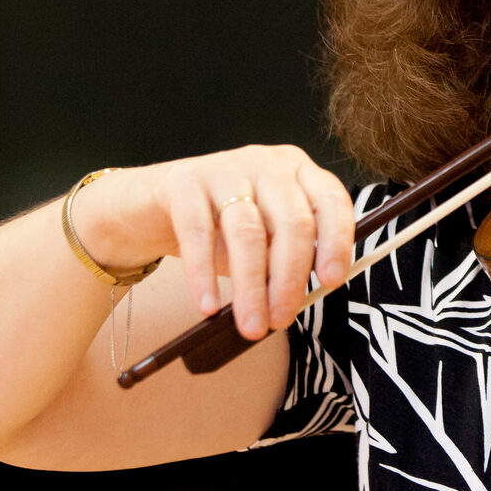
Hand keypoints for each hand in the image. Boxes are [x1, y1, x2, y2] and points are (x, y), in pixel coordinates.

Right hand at [71, 145, 353, 339]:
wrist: (154, 204)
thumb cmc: (221, 226)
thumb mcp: (264, 240)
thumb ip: (284, 261)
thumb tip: (294, 301)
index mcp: (299, 173)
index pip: (331, 202)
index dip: (336, 242)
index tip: (332, 281)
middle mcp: (268, 164)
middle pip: (292, 221)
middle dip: (290, 278)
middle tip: (281, 319)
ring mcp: (226, 168)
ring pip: (248, 233)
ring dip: (251, 287)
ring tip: (250, 326)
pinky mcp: (184, 182)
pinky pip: (198, 234)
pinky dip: (203, 276)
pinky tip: (207, 306)